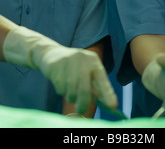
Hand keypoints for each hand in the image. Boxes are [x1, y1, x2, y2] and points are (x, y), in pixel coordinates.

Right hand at [3, 26, 117, 113]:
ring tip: (69, 88)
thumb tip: (109, 105)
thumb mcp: (87, 72)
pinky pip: (60, 90)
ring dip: (70, 96)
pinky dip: (61, 91)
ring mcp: (68, 63)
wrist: (52, 53)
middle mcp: (82, 60)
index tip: (113, 106)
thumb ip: (96, 87)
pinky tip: (60, 80)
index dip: (107, 93)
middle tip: (81, 111)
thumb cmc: (75, 67)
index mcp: (93, 61)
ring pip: (71, 92)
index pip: (102, 79)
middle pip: (85, 90)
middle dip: (83, 104)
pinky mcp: (56, 67)